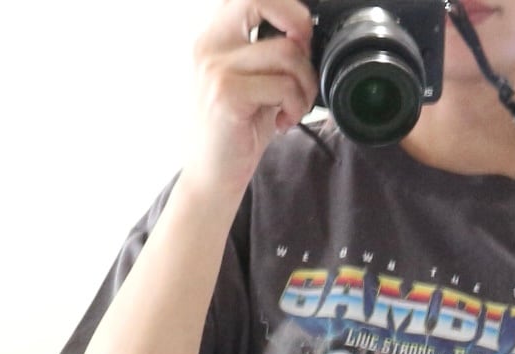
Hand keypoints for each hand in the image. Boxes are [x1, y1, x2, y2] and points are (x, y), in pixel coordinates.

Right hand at [184, 0, 319, 201]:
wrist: (212, 176)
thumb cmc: (236, 131)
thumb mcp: (253, 82)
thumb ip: (270, 54)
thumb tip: (304, 35)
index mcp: (214, 35)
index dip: (286, 7)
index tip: (301, 35)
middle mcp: (209, 43)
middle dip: (299, 26)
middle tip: (305, 61)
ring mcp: (215, 67)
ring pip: (286, 53)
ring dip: (305, 84)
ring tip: (294, 106)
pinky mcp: (227, 93)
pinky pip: (283, 85)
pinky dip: (295, 106)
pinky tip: (283, 121)